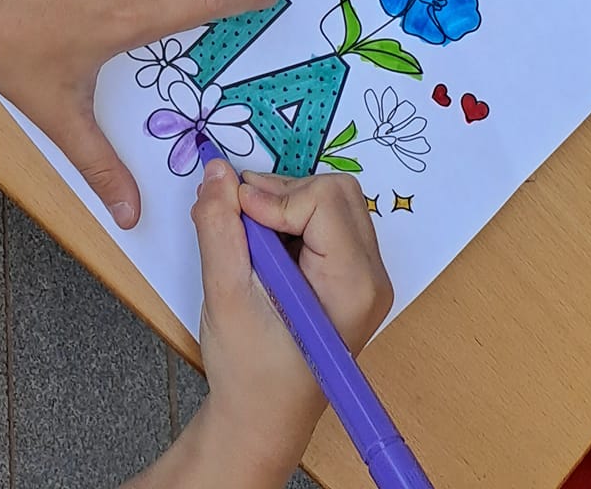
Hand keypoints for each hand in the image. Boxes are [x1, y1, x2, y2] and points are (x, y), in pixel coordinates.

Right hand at [192, 160, 392, 485]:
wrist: (263, 418)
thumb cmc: (248, 368)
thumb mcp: (225, 293)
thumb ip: (219, 227)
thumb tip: (218, 171)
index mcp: (352, 284)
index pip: (322, 198)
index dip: (272, 198)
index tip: (235, 217)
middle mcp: (372, 276)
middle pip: (335, 191)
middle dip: (281, 193)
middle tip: (239, 220)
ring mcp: (366, 278)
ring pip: (331, 199)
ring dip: (283, 204)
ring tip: (248, 241)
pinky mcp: (351, 277)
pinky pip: (327, 220)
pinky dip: (291, 219)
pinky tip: (265, 252)